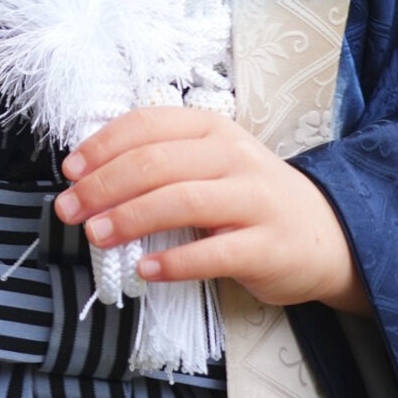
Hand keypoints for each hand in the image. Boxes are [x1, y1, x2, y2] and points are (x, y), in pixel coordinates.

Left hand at [52, 107, 370, 315]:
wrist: (327, 235)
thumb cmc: (250, 198)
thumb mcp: (210, 163)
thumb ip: (162, 161)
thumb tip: (89, 176)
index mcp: (212, 129)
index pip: (147, 126)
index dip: (102, 147)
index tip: (70, 170)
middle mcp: (235, 157)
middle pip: (156, 164)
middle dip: (103, 186)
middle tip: (70, 210)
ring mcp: (255, 200)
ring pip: (181, 200)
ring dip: (129, 218)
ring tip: (97, 235)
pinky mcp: (268, 246)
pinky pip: (213, 253)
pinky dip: (173, 262)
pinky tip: (144, 270)